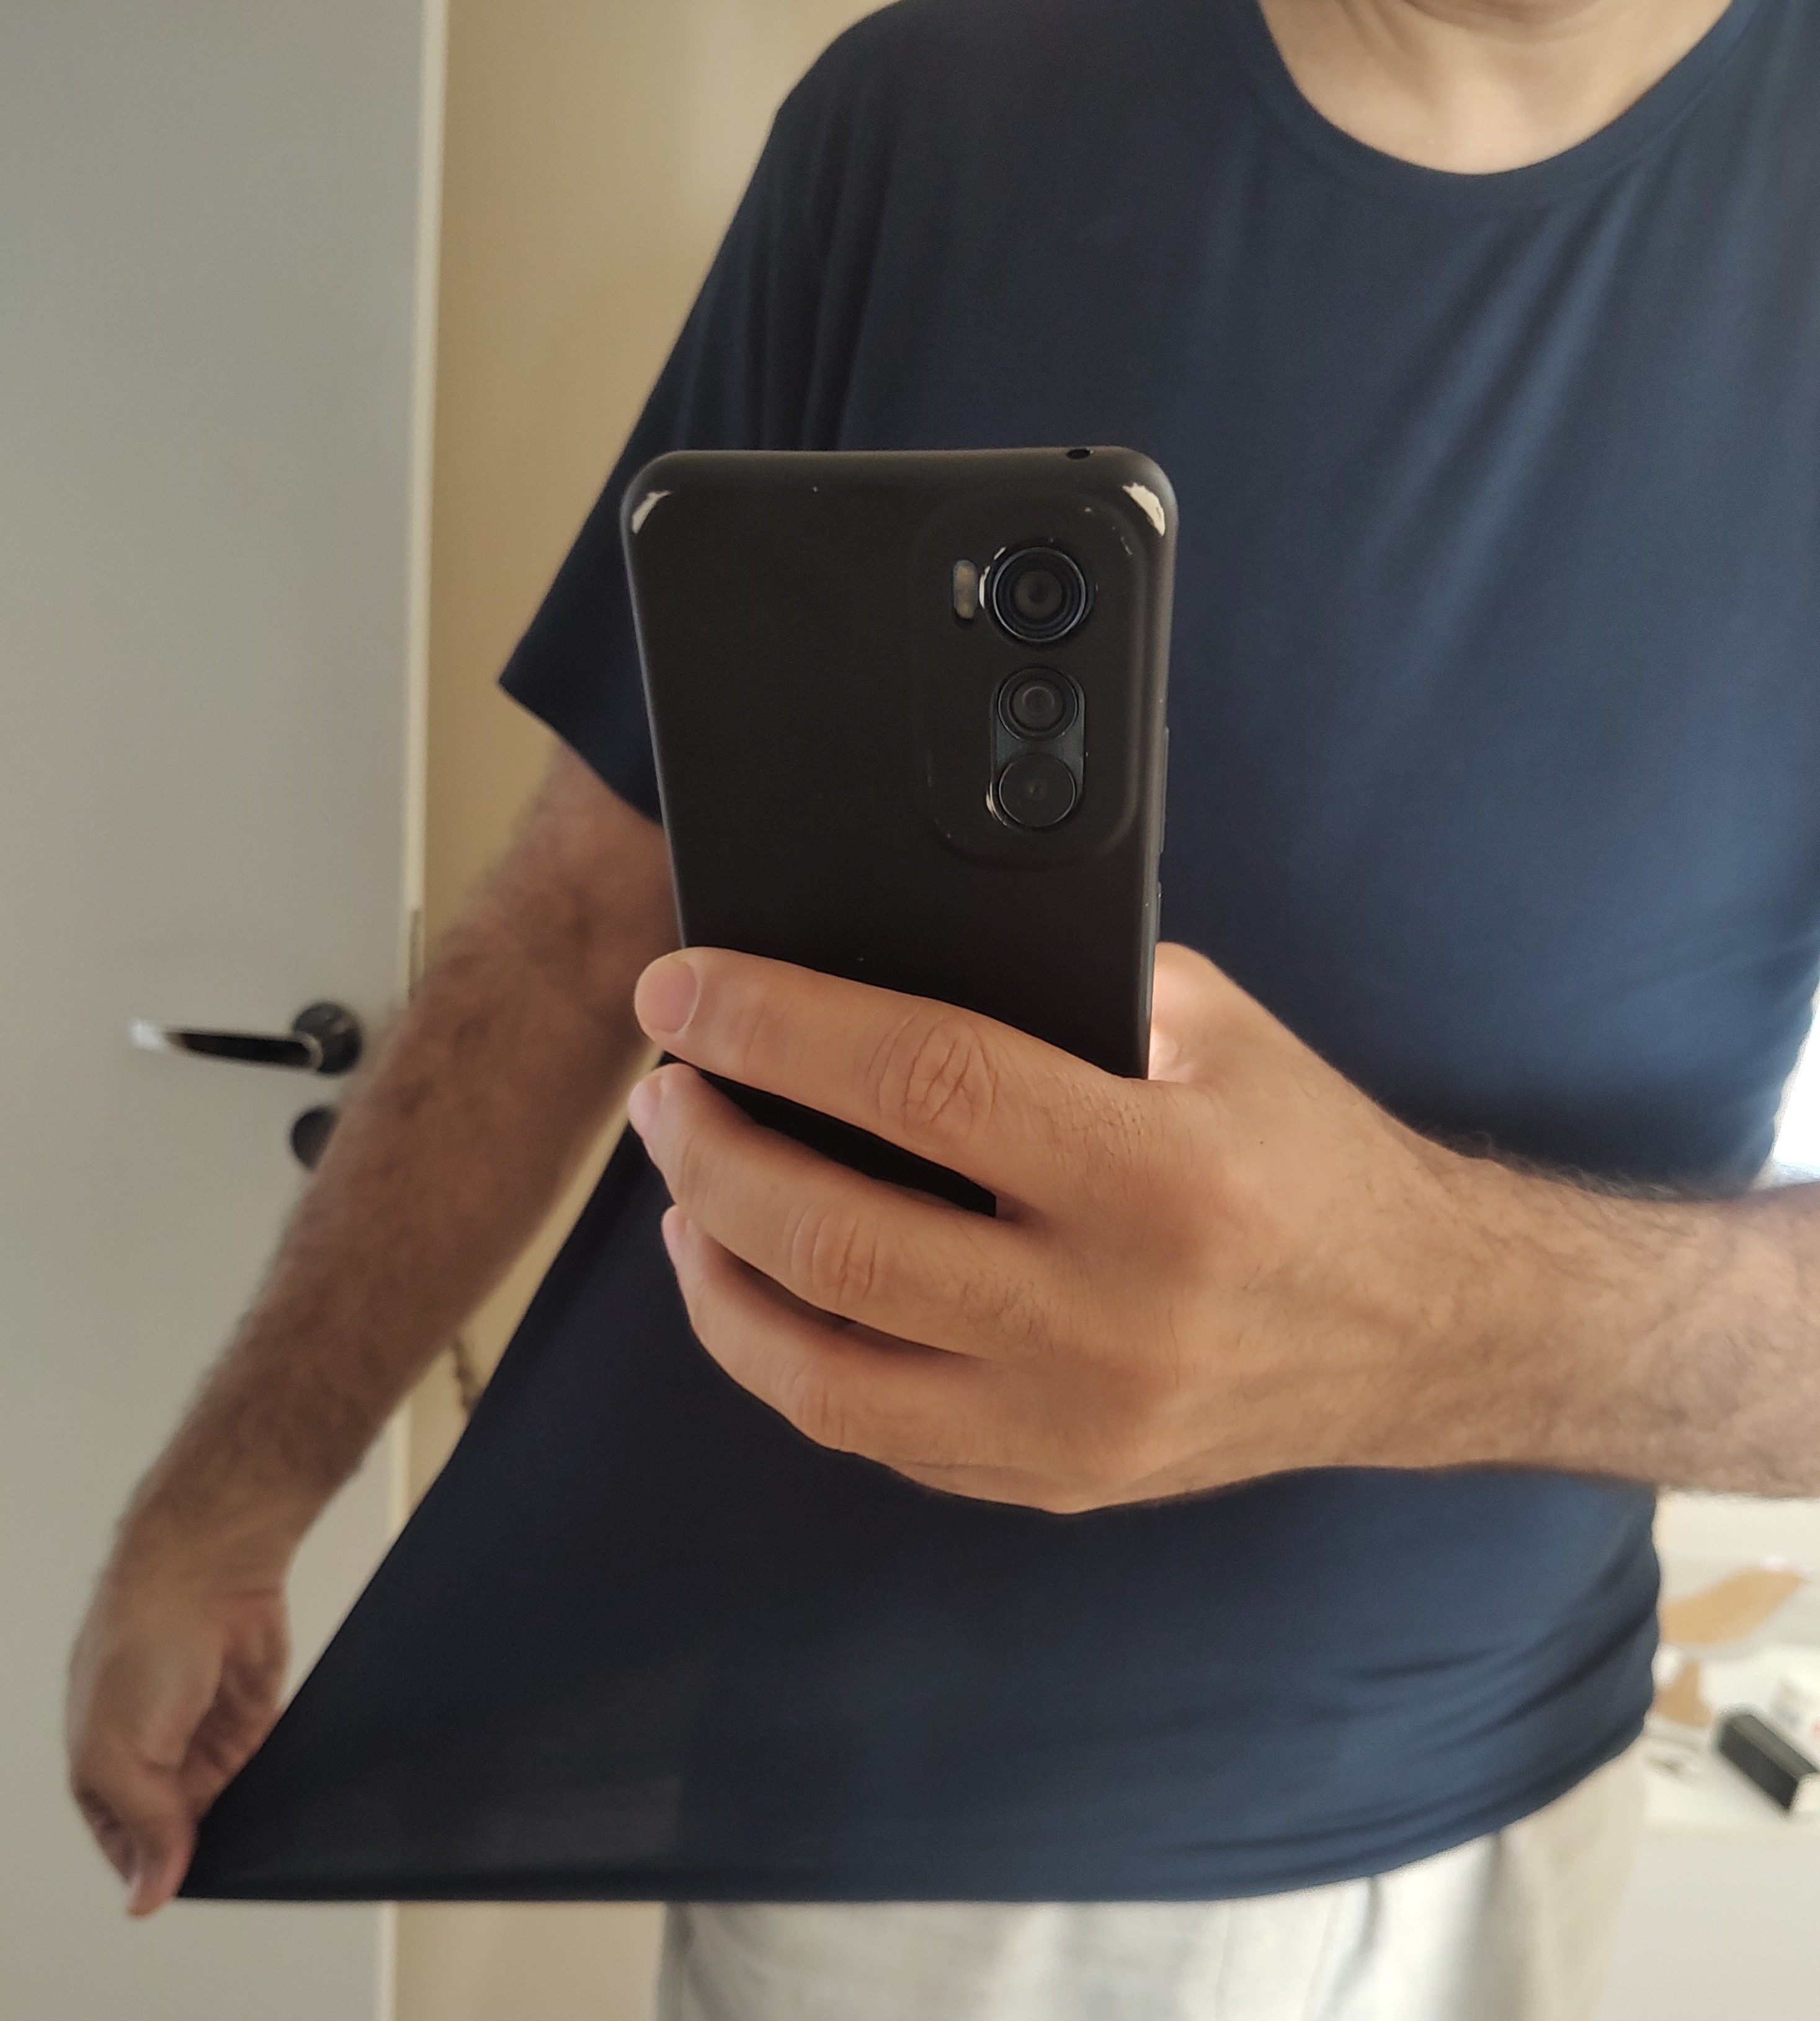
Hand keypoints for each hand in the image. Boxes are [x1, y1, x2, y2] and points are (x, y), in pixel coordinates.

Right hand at [66, 1527, 288, 1913]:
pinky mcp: (255, 1722)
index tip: (184, 1886)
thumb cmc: (140, 1643)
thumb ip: (143, 1824)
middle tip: (229, 1861)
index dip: (153, 1871)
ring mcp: (205, 1742)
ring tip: (260, 1833)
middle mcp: (154, 1764)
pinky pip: (267, 1773)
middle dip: (203, 1849)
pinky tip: (288, 1804)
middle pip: (181, 1835)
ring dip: (243, 1821)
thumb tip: (148, 1897)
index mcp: (103, 1775)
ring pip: (229, 1810)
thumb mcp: (118, 1751)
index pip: (128, 1850)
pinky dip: (275, 1789)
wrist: (207, 1569)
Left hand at [628, 942, 1516, 1511]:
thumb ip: (1062, 998)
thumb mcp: (1216, 1034)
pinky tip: (756, 1286)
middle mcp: (1116, 1322)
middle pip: (841, 1242)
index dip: (777, 1026)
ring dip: (715, 1275)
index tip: (684, 989)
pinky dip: (785, 1356)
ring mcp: (1078, 1428)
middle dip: (711, 1153)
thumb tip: (874, 971)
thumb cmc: (1311, 1157)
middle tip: (668, 1087)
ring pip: (824, 1377)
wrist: (1423, 1332)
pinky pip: (874, 1435)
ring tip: (682, 1191)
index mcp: (1165, 1178)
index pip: (922, 1085)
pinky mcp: (1056, 1486)